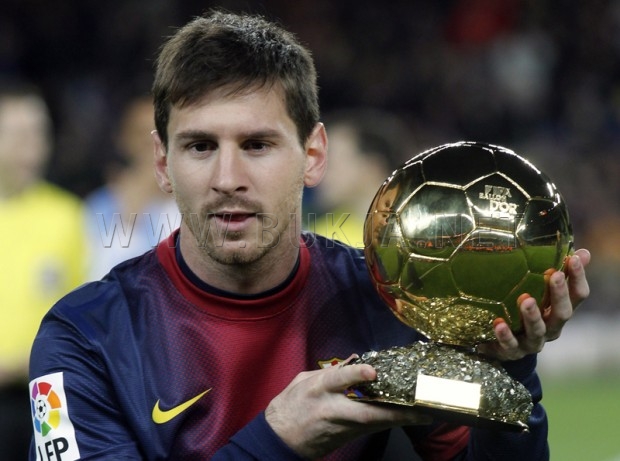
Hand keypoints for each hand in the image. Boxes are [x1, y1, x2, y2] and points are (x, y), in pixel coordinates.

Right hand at [265, 356, 431, 458]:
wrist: (279, 440)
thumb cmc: (290, 406)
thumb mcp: (303, 381)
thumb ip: (330, 372)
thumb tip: (354, 361)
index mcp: (316, 390)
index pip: (337, 380)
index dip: (355, 374)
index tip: (373, 371)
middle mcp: (331, 409)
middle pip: (365, 412)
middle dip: (394, 411)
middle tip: (420, 407)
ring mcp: (340, 427)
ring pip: (373, 425)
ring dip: (399, 419)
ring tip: (424, 413)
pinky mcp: (345, 437)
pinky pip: (371, 429)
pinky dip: (389, 422)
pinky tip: (406, 417)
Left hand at [478, 248, 590, 360]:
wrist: (502, 346)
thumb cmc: (523, 312)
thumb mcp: (539, 293)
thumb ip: (557, 273)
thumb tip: (581, 251)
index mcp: (559, 311)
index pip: (577, 295)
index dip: (578, 278)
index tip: (573, 258)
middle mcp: (551, 327)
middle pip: (562, 313)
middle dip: (559, 294)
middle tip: (554, 275)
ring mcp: (532, 341)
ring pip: (537, 331)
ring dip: (533, 316)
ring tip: (525, 300)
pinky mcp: (512, 351)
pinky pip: (509, 344)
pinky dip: (505, 335)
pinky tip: (498, 323)